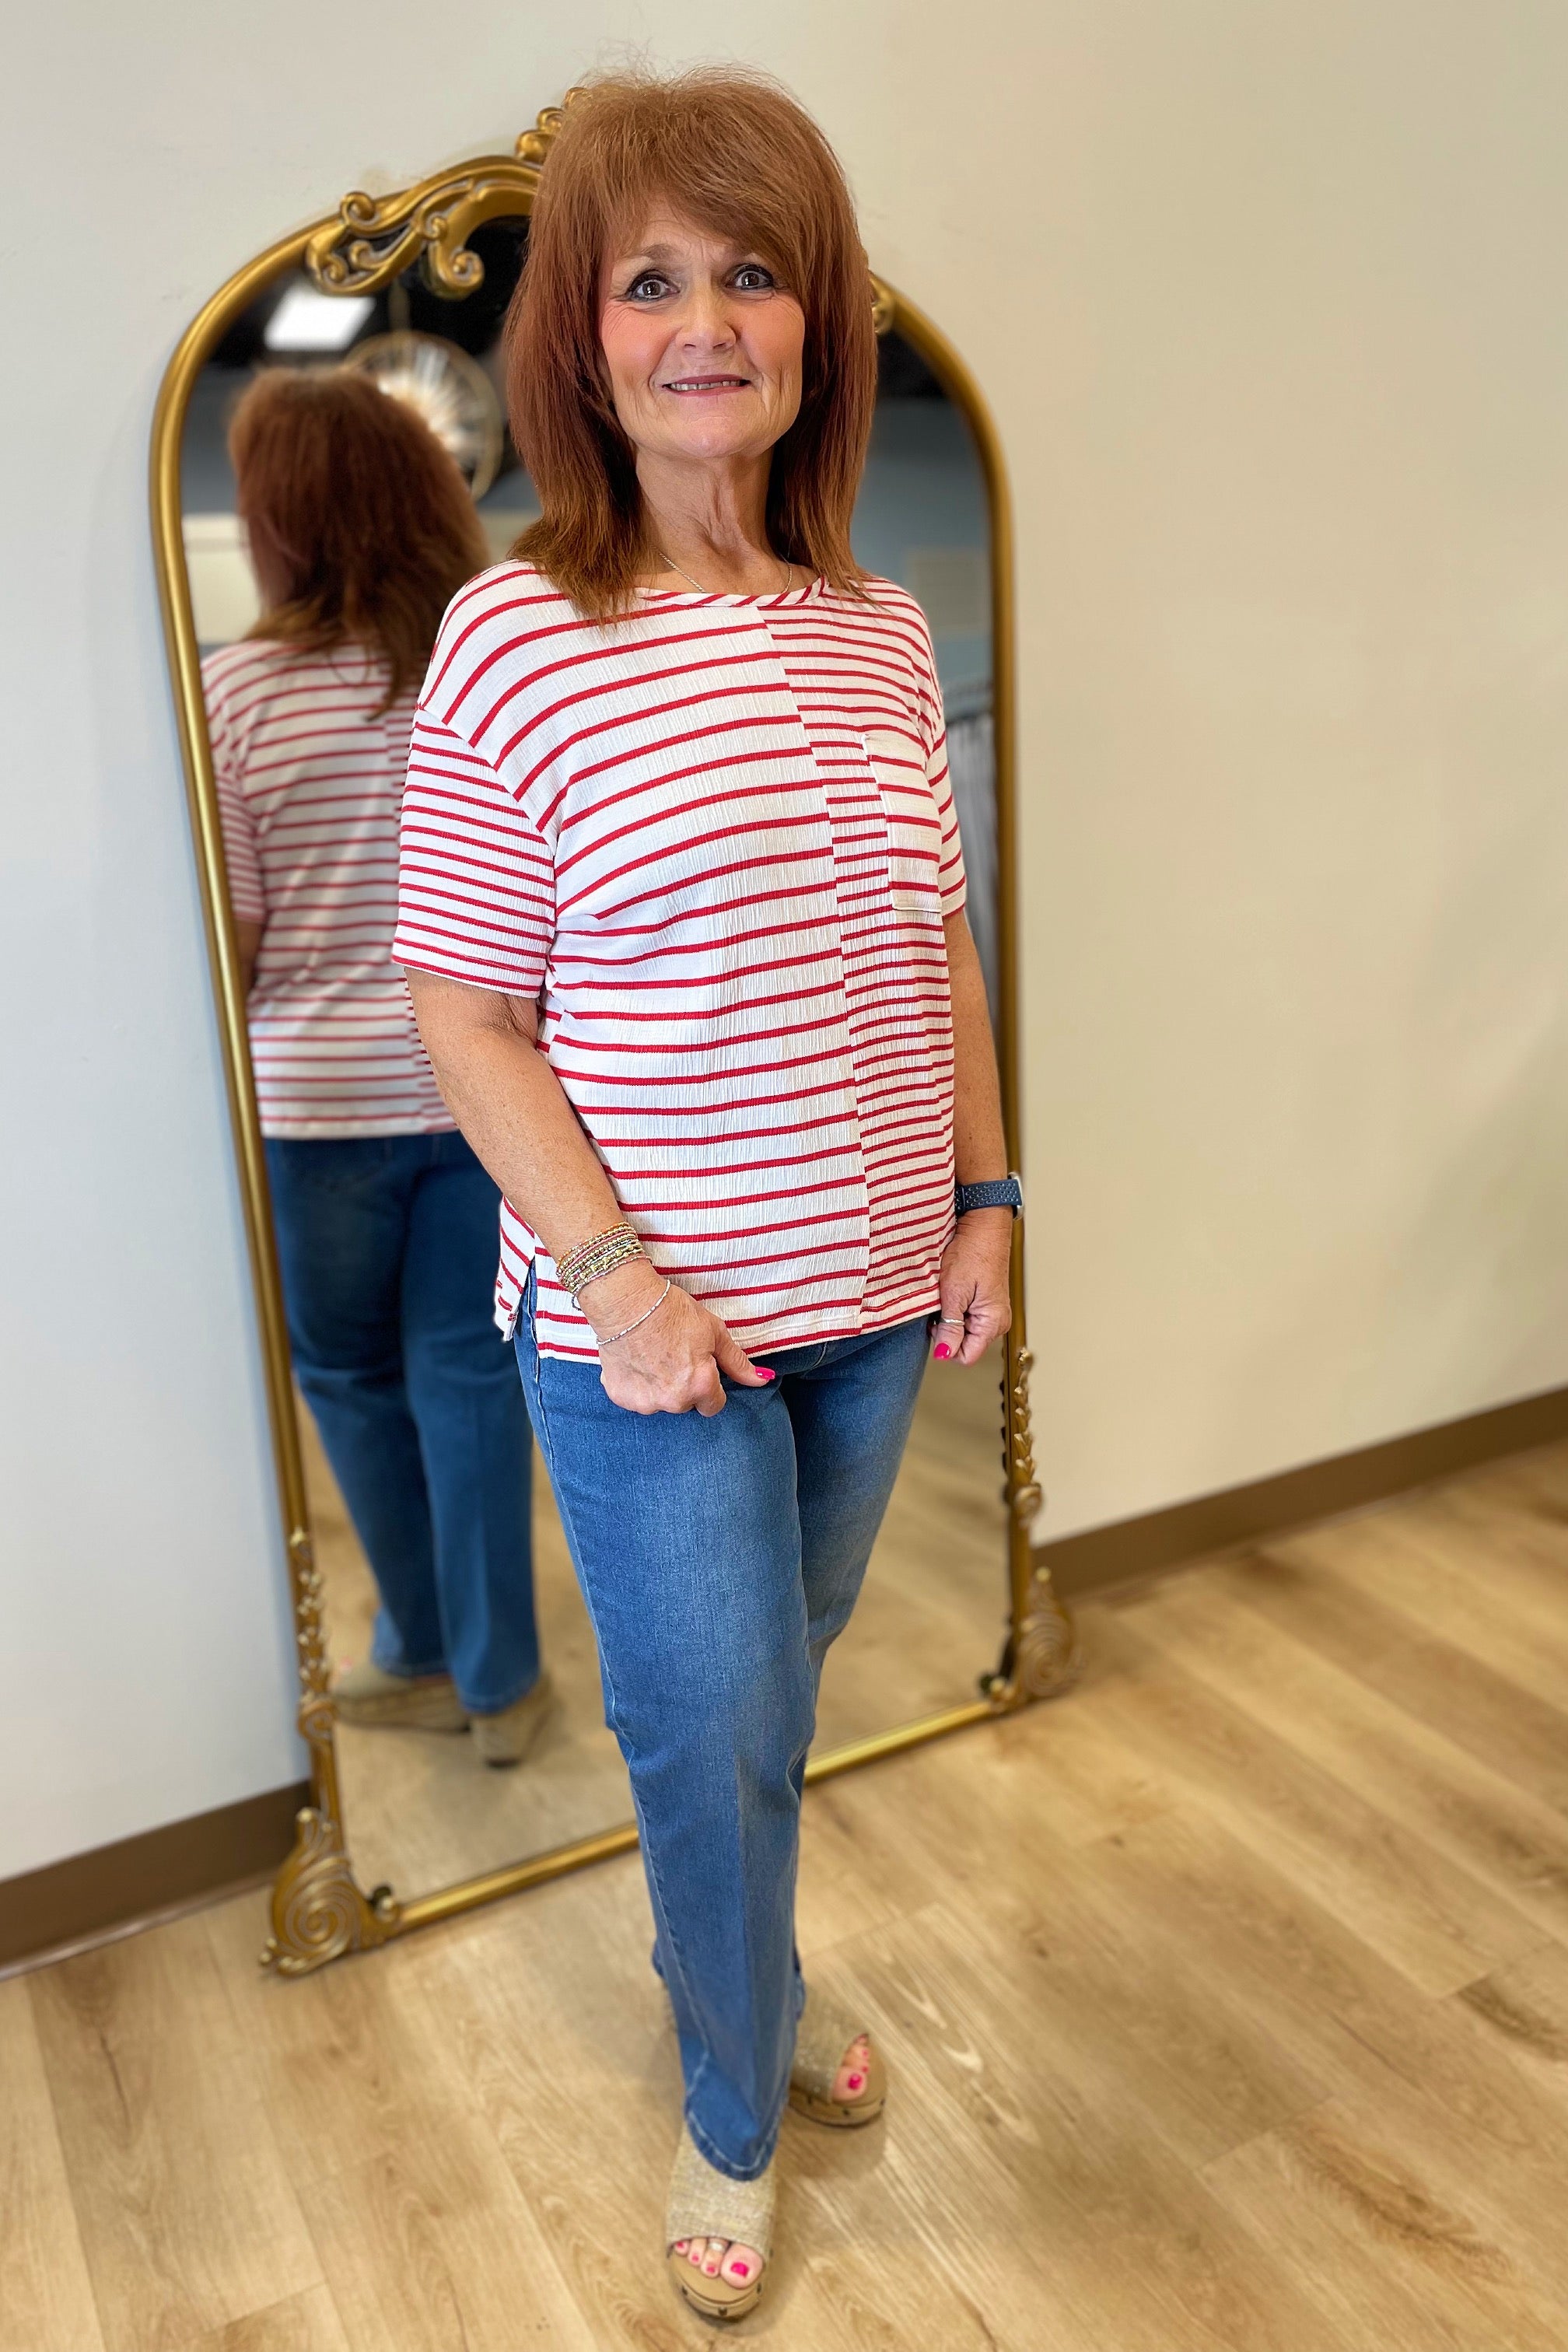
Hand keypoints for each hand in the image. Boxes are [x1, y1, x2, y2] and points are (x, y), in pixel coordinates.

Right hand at [582, 1259, 771, 1415]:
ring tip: (652, 1355)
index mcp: (700, 1385)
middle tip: (673, 1355)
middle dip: (683, 1386)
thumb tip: (763, 1379)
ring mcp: (644, 1402)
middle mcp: (674, 1401)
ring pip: (660, 1402)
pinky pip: (634, 1398)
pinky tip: (634, 1360)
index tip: (699, 1366)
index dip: (709, 1385)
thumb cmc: (671, 1311)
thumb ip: (737, 1362)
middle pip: (686, 1403)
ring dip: (658, 1386)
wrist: (625, 1301)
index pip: (714, 1405)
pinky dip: (635, 1384)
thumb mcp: (713, 1331)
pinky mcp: (619, 1396)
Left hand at [934, 1209, 1012, 1365]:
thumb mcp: (954, 1292)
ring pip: (964, 1331)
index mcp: (993, 1322)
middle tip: (941, 1304)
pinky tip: (952, 1292)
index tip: (935, 1324)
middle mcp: (997, 1322)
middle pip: (965, 1345)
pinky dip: (955, 1309)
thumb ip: (950, 1327)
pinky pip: (967, 1318)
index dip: (946, 1345)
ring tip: (947, 1295)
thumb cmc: (972, 1252)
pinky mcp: (987, 1303)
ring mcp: (993, 1312)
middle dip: (947, 1331)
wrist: (982, 1226)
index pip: (966, 1357)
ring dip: (949, 1318)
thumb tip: (944, 1354)